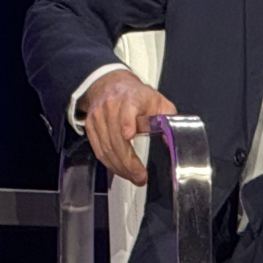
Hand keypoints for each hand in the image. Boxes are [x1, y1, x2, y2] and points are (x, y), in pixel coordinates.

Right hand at [79, 69, 177, 185]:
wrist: (110, 85)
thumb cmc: (137, 95)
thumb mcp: (158, 101)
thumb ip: (168, 118)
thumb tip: (171, 139)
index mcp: (130, 99)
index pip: (126, 111)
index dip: (127, 123)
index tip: (129, 135)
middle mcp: (110, 108)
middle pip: (115, 137)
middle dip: (128, 161)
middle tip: (140, 176)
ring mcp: (98, 118)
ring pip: (106, 147)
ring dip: (120, 167)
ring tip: (134, 178)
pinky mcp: (90, 127)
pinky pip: (98, 149)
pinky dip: (110, 163)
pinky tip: (121, 171)